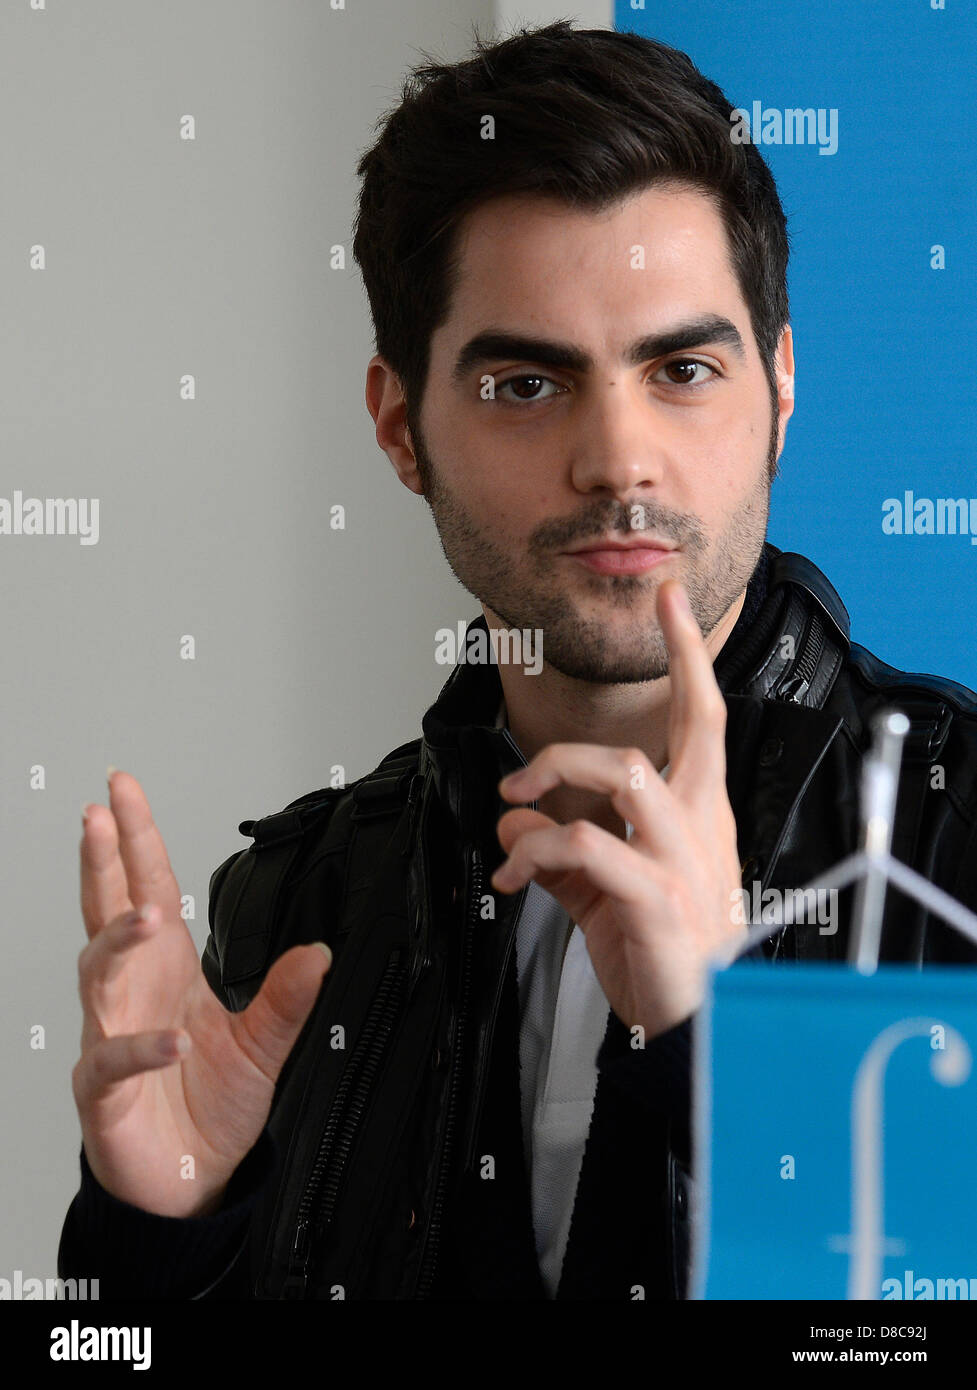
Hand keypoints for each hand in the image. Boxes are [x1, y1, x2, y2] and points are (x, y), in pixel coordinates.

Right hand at [72, 770, 331, 1216]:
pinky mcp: (104, 1089)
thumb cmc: (211, 1105)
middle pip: (107, 913)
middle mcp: (132, 992)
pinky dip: (138, 1048)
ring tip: (146, 916)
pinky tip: (170, 1041)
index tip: (120, 792)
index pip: (147, 889)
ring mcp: (111, 1035)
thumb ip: (287, 997)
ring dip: (120, 941)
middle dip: (101, 862)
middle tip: (99, 816)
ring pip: (99, 974)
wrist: (189, 1180)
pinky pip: (112, 1059)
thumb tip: (319, 952)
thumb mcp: (264, 1044)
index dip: (133, 840)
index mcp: (168, 969)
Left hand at [490, 579, 743, 1041]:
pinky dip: (535, 851)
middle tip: (575, 694)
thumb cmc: (660, 956)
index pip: (703, 722)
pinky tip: (513, 877)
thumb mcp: (605, 894)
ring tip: (514, 804)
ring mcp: (685, 861)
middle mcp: (701, 828)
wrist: (692, 1031)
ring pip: (627, 772)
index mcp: (698, 817)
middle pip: (686, 728)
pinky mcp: (657, 899)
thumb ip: (562, 853)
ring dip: (555, 773)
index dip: (690, 658)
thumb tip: (515, 827)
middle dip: (657, 674)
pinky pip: (588, 844)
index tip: (672, 601)